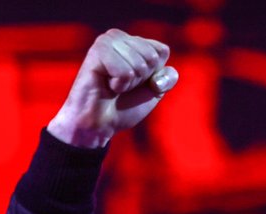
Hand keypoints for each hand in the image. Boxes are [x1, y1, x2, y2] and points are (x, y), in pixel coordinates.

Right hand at [47, 29, 178, 148]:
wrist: (98, 124)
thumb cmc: (123, 107)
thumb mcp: (153, 92)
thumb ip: (167, 78)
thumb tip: (164, 72)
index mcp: (133, 41)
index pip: (162, 51)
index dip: (154, 75)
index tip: (136, 84)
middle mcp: (119, 36)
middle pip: (152, 57)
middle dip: (141, 79)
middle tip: (122, 86)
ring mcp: (107, 41)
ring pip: (140, 64)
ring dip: (129, 84)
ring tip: (112, 86)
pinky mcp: (97, 51)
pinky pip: (125, 72)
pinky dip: (119, 85)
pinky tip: (105, 86)